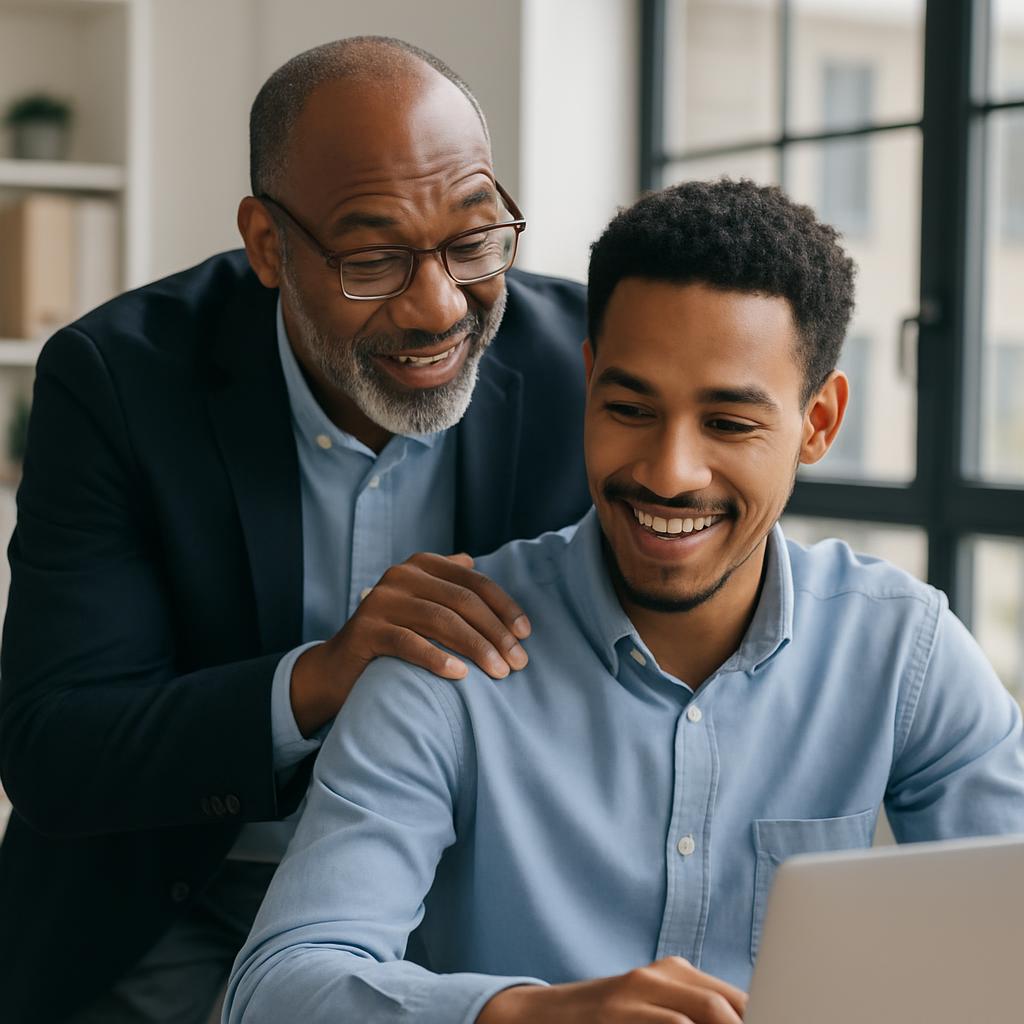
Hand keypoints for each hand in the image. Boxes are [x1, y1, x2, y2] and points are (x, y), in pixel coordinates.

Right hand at [290, 552, 530, 735]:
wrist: (339, 667)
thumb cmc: (393, 636)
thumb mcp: (421, 603)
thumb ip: (445, 583)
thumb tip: (473, 561)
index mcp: (421, 565)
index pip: (474, 582)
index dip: (504, 607)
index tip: (525, 635)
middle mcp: (400, 576)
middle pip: (462, 601)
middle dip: (496, 633)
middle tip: (519, 662)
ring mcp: (381, 601)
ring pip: (441, 620)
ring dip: (477, 647)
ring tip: (499, 672)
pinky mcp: (366, 629)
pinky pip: (409, 643)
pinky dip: (437, 658)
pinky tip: (460, 675)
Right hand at [477, 957, 746, 1023]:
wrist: (539, 1017)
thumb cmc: (606, 1019)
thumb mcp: (652, 1008)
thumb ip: (694, 1011)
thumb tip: (752, 1013)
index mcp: (674, 972)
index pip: (737, 996)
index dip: (763, 1011)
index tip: (784, 1019)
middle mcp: (657, 977)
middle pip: (723, 1004)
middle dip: (751, 1022)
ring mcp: (634, 997)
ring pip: (704, 1013)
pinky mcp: (616, 1017)